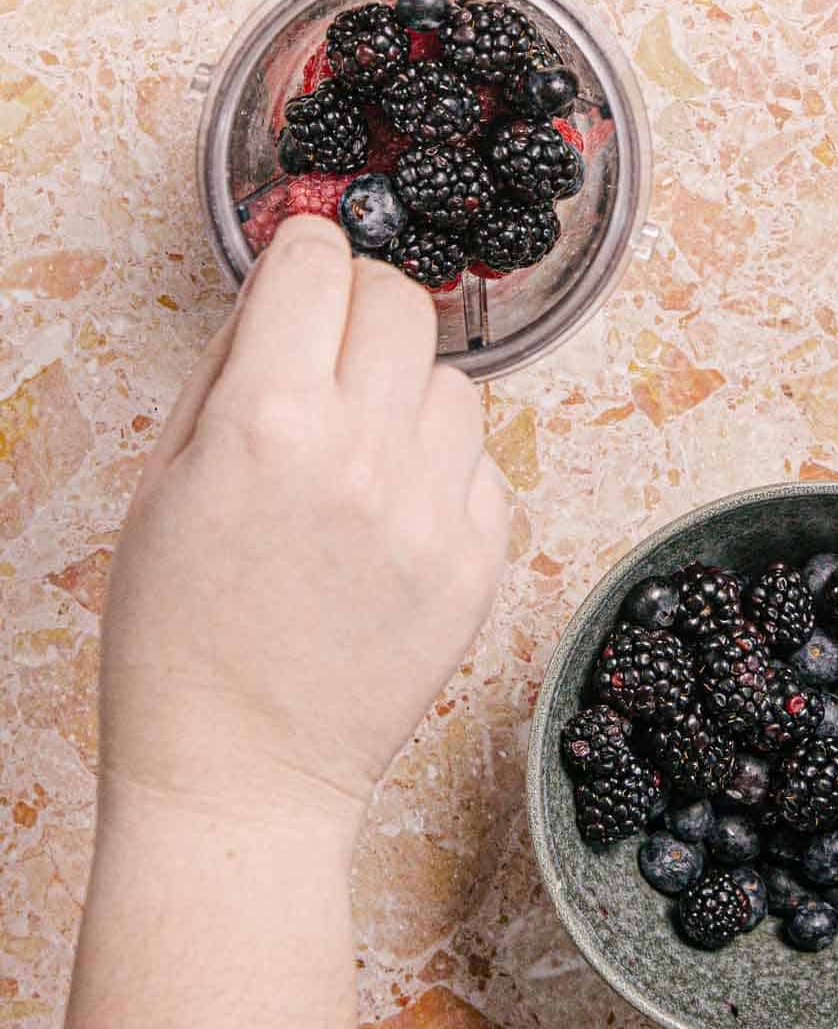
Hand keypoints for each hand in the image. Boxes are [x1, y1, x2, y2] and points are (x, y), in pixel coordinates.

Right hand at [100, 217, 508, 835]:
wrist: (241, 771)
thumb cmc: (177, 635)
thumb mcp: (163, 482)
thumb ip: (227, 369)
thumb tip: (282, 288)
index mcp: (266, 419)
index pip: (318, 260)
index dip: (303, 256)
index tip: (301, 273)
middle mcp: (362, 450)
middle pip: (400, 300)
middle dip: (361, 307)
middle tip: (333, 353)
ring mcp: (431, 508)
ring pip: (453, 381)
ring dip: (409, 395)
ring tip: (363, 455)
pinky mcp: (478, 562)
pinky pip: (483, 462)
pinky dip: (444, 471)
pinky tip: (394, 516)